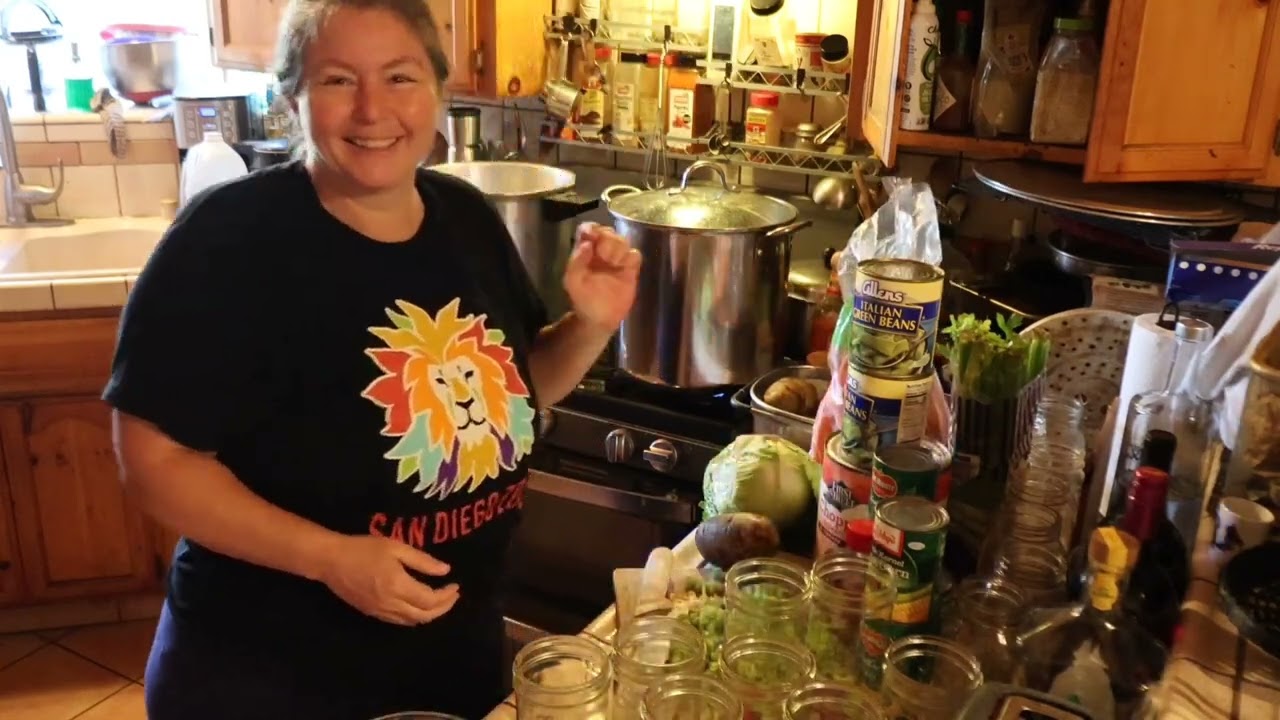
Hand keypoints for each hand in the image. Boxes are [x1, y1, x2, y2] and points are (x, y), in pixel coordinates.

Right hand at [318, 535, 458, 625]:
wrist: (331, 561)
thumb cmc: (364, 549)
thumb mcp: (396, 548)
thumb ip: (422, 561)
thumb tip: (445, 571)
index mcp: (398, 586)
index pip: (430, 600)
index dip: (447, 596)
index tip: (455, 585)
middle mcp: (391, 604)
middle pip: (424, 616)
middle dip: (443, 608)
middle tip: (453, 596)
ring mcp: (380, 612)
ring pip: (412, 622)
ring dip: (430, 615)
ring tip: (440, 602)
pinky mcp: (372, 613)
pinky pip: (399, 622)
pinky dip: (414, 617)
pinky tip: (418, 607)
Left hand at [564, 222, 641, 331]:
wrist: (599, 319)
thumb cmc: (583, 299)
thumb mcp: (573, 281)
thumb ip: (576, 262)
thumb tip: (586, 244)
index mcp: (585, 252)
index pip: (588, 230)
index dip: (591, 228)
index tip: (593, 235)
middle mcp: (601, 252)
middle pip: (608, 232)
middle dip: (607, 238)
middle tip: (604, 254)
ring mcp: (617, 260)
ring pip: (623, 240)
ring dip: (618, 247)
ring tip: (613, 262)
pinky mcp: (630, 269)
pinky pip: (635, 255)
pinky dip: (630, 256)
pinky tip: (624, 267)